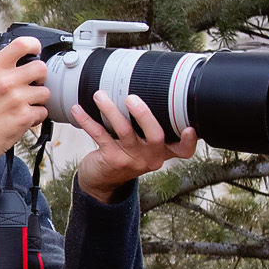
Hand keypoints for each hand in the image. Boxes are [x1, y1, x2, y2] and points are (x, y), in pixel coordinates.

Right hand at [0, 32, 49, 163]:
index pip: (22, 44)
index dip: (33, 44)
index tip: (34, 50)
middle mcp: (6, 81)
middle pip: (41, 68)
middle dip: (39, 75)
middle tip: (31, 82)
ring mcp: (17, 100)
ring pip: (45, 92)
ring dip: (38, 98)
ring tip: (26, 102)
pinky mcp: (23, 118)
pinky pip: (43, 112)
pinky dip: (36, 115)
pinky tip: (24, 116)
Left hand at [72, 92, 197, 200]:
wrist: (102, 181)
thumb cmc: (125, 154)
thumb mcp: (143, 145)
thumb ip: (149, 126)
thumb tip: (147, 87)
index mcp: (163, 151)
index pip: (183, 150)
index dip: (189, 141)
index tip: (190, 128)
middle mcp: (151, 157)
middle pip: (156, 136)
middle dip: (145, 115)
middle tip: (132, 98)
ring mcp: (131, 160)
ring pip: (125, 132)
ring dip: (111, 110)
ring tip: (100, 95)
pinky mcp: (111, 160)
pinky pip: (100, 136)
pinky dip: (87, 120)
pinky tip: (77, 109)